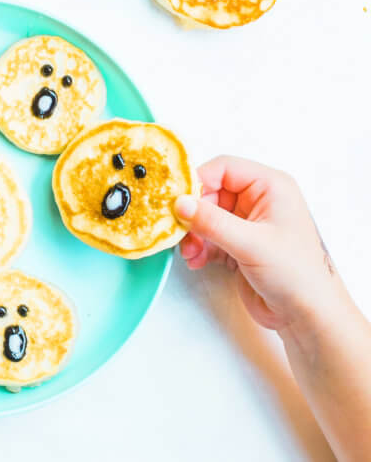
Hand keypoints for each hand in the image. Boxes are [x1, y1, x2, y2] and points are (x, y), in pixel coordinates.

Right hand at [175, 156, 344, 333]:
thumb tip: (179, 203)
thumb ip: (212, 221)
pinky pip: (208, 235)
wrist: (306, 316)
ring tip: (190, 252)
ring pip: (205, 215)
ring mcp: (248, 222)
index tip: (177, 201)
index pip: (223, 168)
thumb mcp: (250, 243)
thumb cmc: (295, 274)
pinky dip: (198, 246)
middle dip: (193, 214)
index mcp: (271, 187)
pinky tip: (197, 260)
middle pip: (210, 192)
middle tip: (181, 233)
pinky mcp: (238, 244)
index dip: (197, 182)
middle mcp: (259, 200)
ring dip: (193, 233)